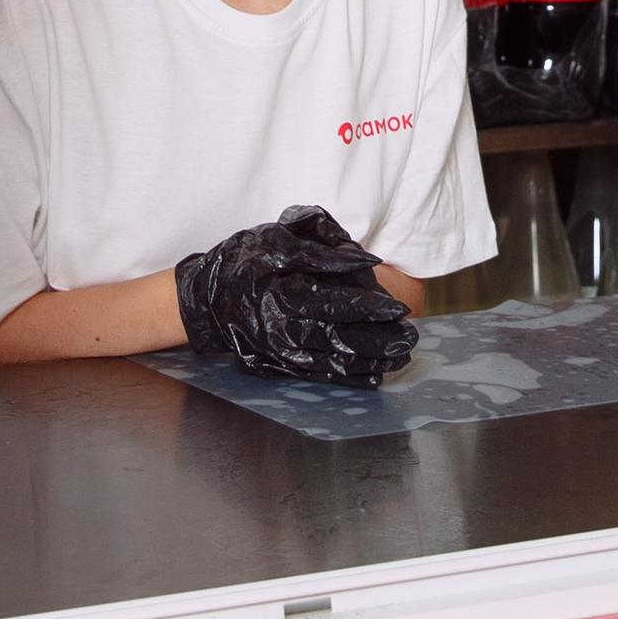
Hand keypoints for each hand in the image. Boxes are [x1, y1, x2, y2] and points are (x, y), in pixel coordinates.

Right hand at [175, 204, 417, 384]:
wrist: (205, 300)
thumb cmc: (244, 261)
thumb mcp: (278, 241)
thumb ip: (322, 249)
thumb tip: (364, 259)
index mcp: (287, 296)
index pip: (339, 303)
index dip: (372, 306)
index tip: (399, 308)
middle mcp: (287, 330)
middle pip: (343, 338)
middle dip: (381, 340)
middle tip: (411, 339)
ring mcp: (285, 353)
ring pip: (337, 361)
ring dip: (373, 361)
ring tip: (402, 358)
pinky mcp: (282, 366)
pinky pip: (321, 375)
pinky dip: (350, 377)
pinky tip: (375, 376)